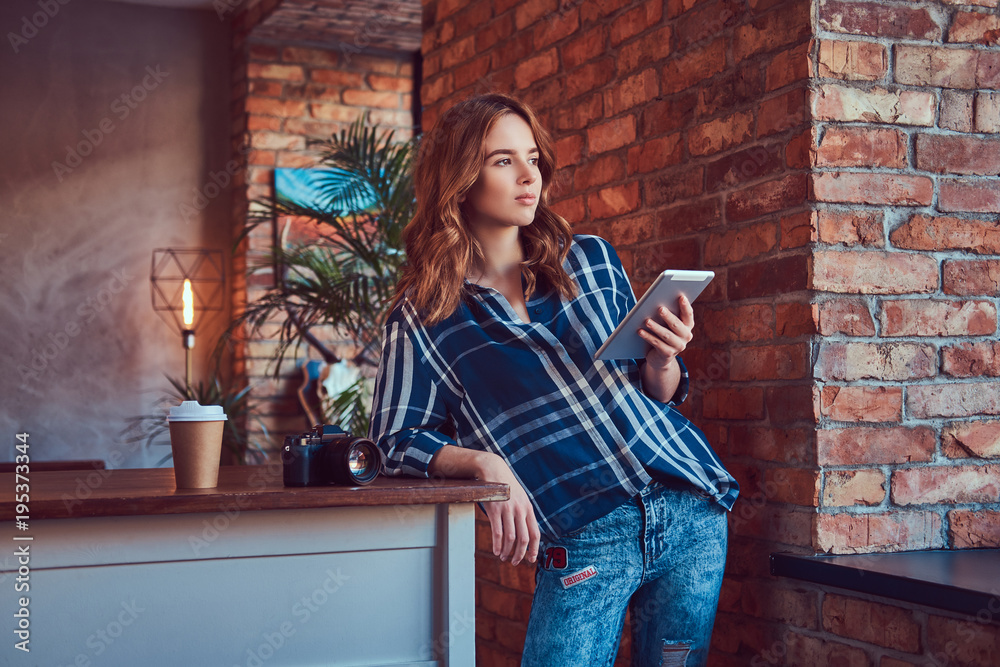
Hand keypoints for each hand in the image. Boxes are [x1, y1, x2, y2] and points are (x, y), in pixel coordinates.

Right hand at [427, 446, 540, 565]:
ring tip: (504, 558)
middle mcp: (520, 510)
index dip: (534, 549)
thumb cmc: (507, 486)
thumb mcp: (520, 497)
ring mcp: (507, 510)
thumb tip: (525, 533)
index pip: (535, 533)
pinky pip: (497, 532)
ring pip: (510, 538)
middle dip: (520, 554)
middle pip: (524, 538)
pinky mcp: (494, 510)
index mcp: (528, 508)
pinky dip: (497, 545)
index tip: (531, 559)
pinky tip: (496, 551)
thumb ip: (524, 513)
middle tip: (515, 562)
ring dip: (507, 551)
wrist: (493, 470)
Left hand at [639, 295, 694, 369]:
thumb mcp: (666, 324)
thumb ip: (666, 314)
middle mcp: (686, 336)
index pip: (688, 315)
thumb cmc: (663, 334)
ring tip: (646, 320)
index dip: (685, 306)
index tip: (681, 296)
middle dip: (668, 316)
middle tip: (660, 308)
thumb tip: (657, 303)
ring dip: (656, 327)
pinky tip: (640, 331)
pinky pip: (657, 344)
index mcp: (687, 326)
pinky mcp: (668, 354)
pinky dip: (648, 337)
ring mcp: (678, 346)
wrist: (660, 357)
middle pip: (677, 325)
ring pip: (666, 335)